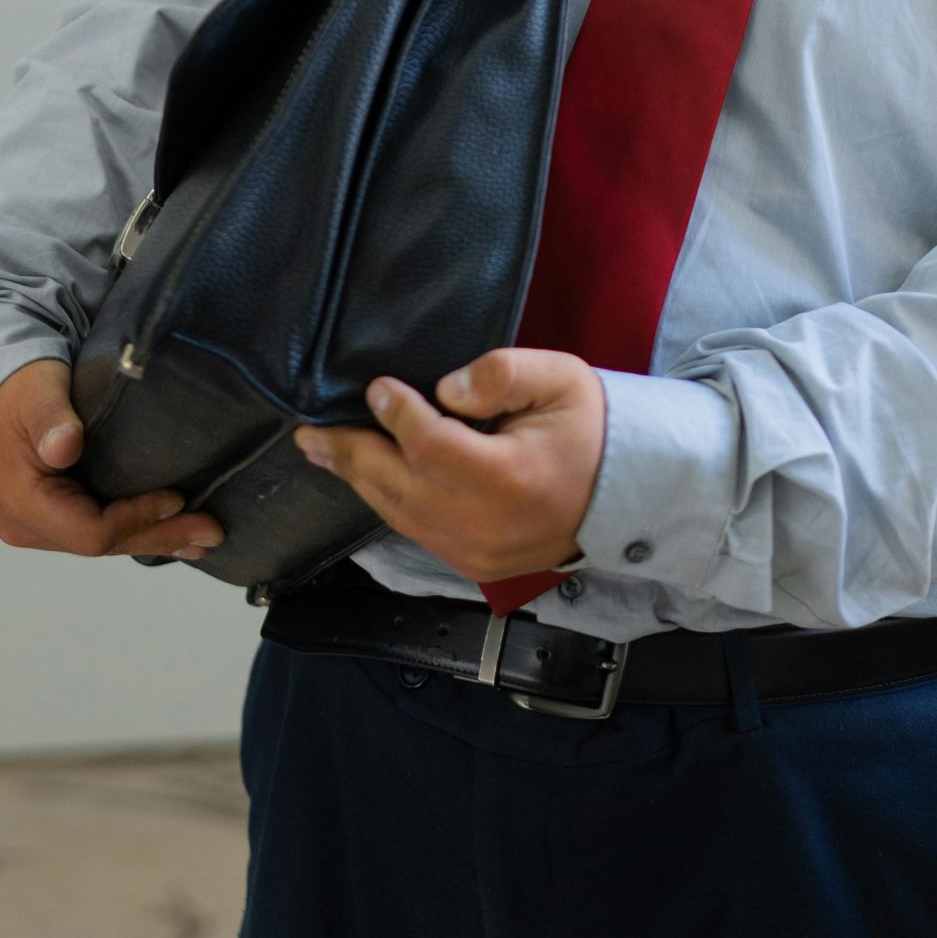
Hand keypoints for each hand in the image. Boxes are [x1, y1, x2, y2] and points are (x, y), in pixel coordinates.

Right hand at [0, 357, 224, 563]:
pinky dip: (131, 527)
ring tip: (199, 539)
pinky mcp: (46, 512)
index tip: (178, 498)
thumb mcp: (34, 392)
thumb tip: (64, 447)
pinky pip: (92, 528)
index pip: (90, 532)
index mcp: (22, 504)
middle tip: (212, 534)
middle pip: (101, 544)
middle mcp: (26, 525)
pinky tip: (165, 528)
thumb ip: (50, 419)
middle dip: (159, 537)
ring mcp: (34, 523)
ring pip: (100, 540)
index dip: (137, 518)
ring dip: (150, 536)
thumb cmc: (13, 386)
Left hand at [291, 347, 605, 584]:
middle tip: (310, 431)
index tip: (378, 387)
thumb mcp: (560, 378)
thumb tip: (443, 389)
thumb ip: (500, 373)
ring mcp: (478, 553)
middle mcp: (486, 525)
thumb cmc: (591, 427)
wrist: (626, 492)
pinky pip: (416, 532)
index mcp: (510, 479)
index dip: (397, 416)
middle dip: (351, 454)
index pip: (431, 447)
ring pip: (400, 515)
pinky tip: (366, 476)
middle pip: (400, 487)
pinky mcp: (474, 564)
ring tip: (321, 450)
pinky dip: (386, 501)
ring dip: (359, 480)